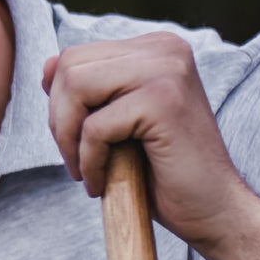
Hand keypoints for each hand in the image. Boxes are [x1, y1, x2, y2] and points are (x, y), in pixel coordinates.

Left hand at [42, 32, 254, 252]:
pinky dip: (88, 162)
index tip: (75, 141)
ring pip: (76, 89)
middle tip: (76, 160)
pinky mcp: (163, 101)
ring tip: (86, 171)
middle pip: (70, 67)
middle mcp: (164, 49)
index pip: (75, 57)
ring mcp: (167, 69)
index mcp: (155, 48)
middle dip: (59, 121)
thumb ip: (87, 92)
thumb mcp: (116, 123)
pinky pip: (94, 127)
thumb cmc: (162, 173)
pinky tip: (102, 184)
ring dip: (68, 140)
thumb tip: (47, 65)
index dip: (60, 104)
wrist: (212, 210)